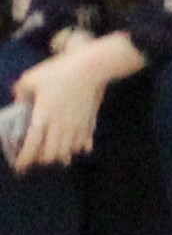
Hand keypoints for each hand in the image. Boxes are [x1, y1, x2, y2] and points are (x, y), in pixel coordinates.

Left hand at [5, 46, 115, 170]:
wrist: (91, 67)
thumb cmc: (59, 72)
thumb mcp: (31, 78)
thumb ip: (20, 92)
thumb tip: (17, 101)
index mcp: (43, 118)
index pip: (32, 146)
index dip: (24, 159)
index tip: (19, 167)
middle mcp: (59, 126)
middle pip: (51, 154)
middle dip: (42, 160)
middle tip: (36, 158)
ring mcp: (76, 125)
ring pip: (67, 151)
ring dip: (59, 156)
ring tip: (53, 155)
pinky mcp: (89, 120)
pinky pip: (84, 142)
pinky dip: (78, 148)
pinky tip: (75, 148)